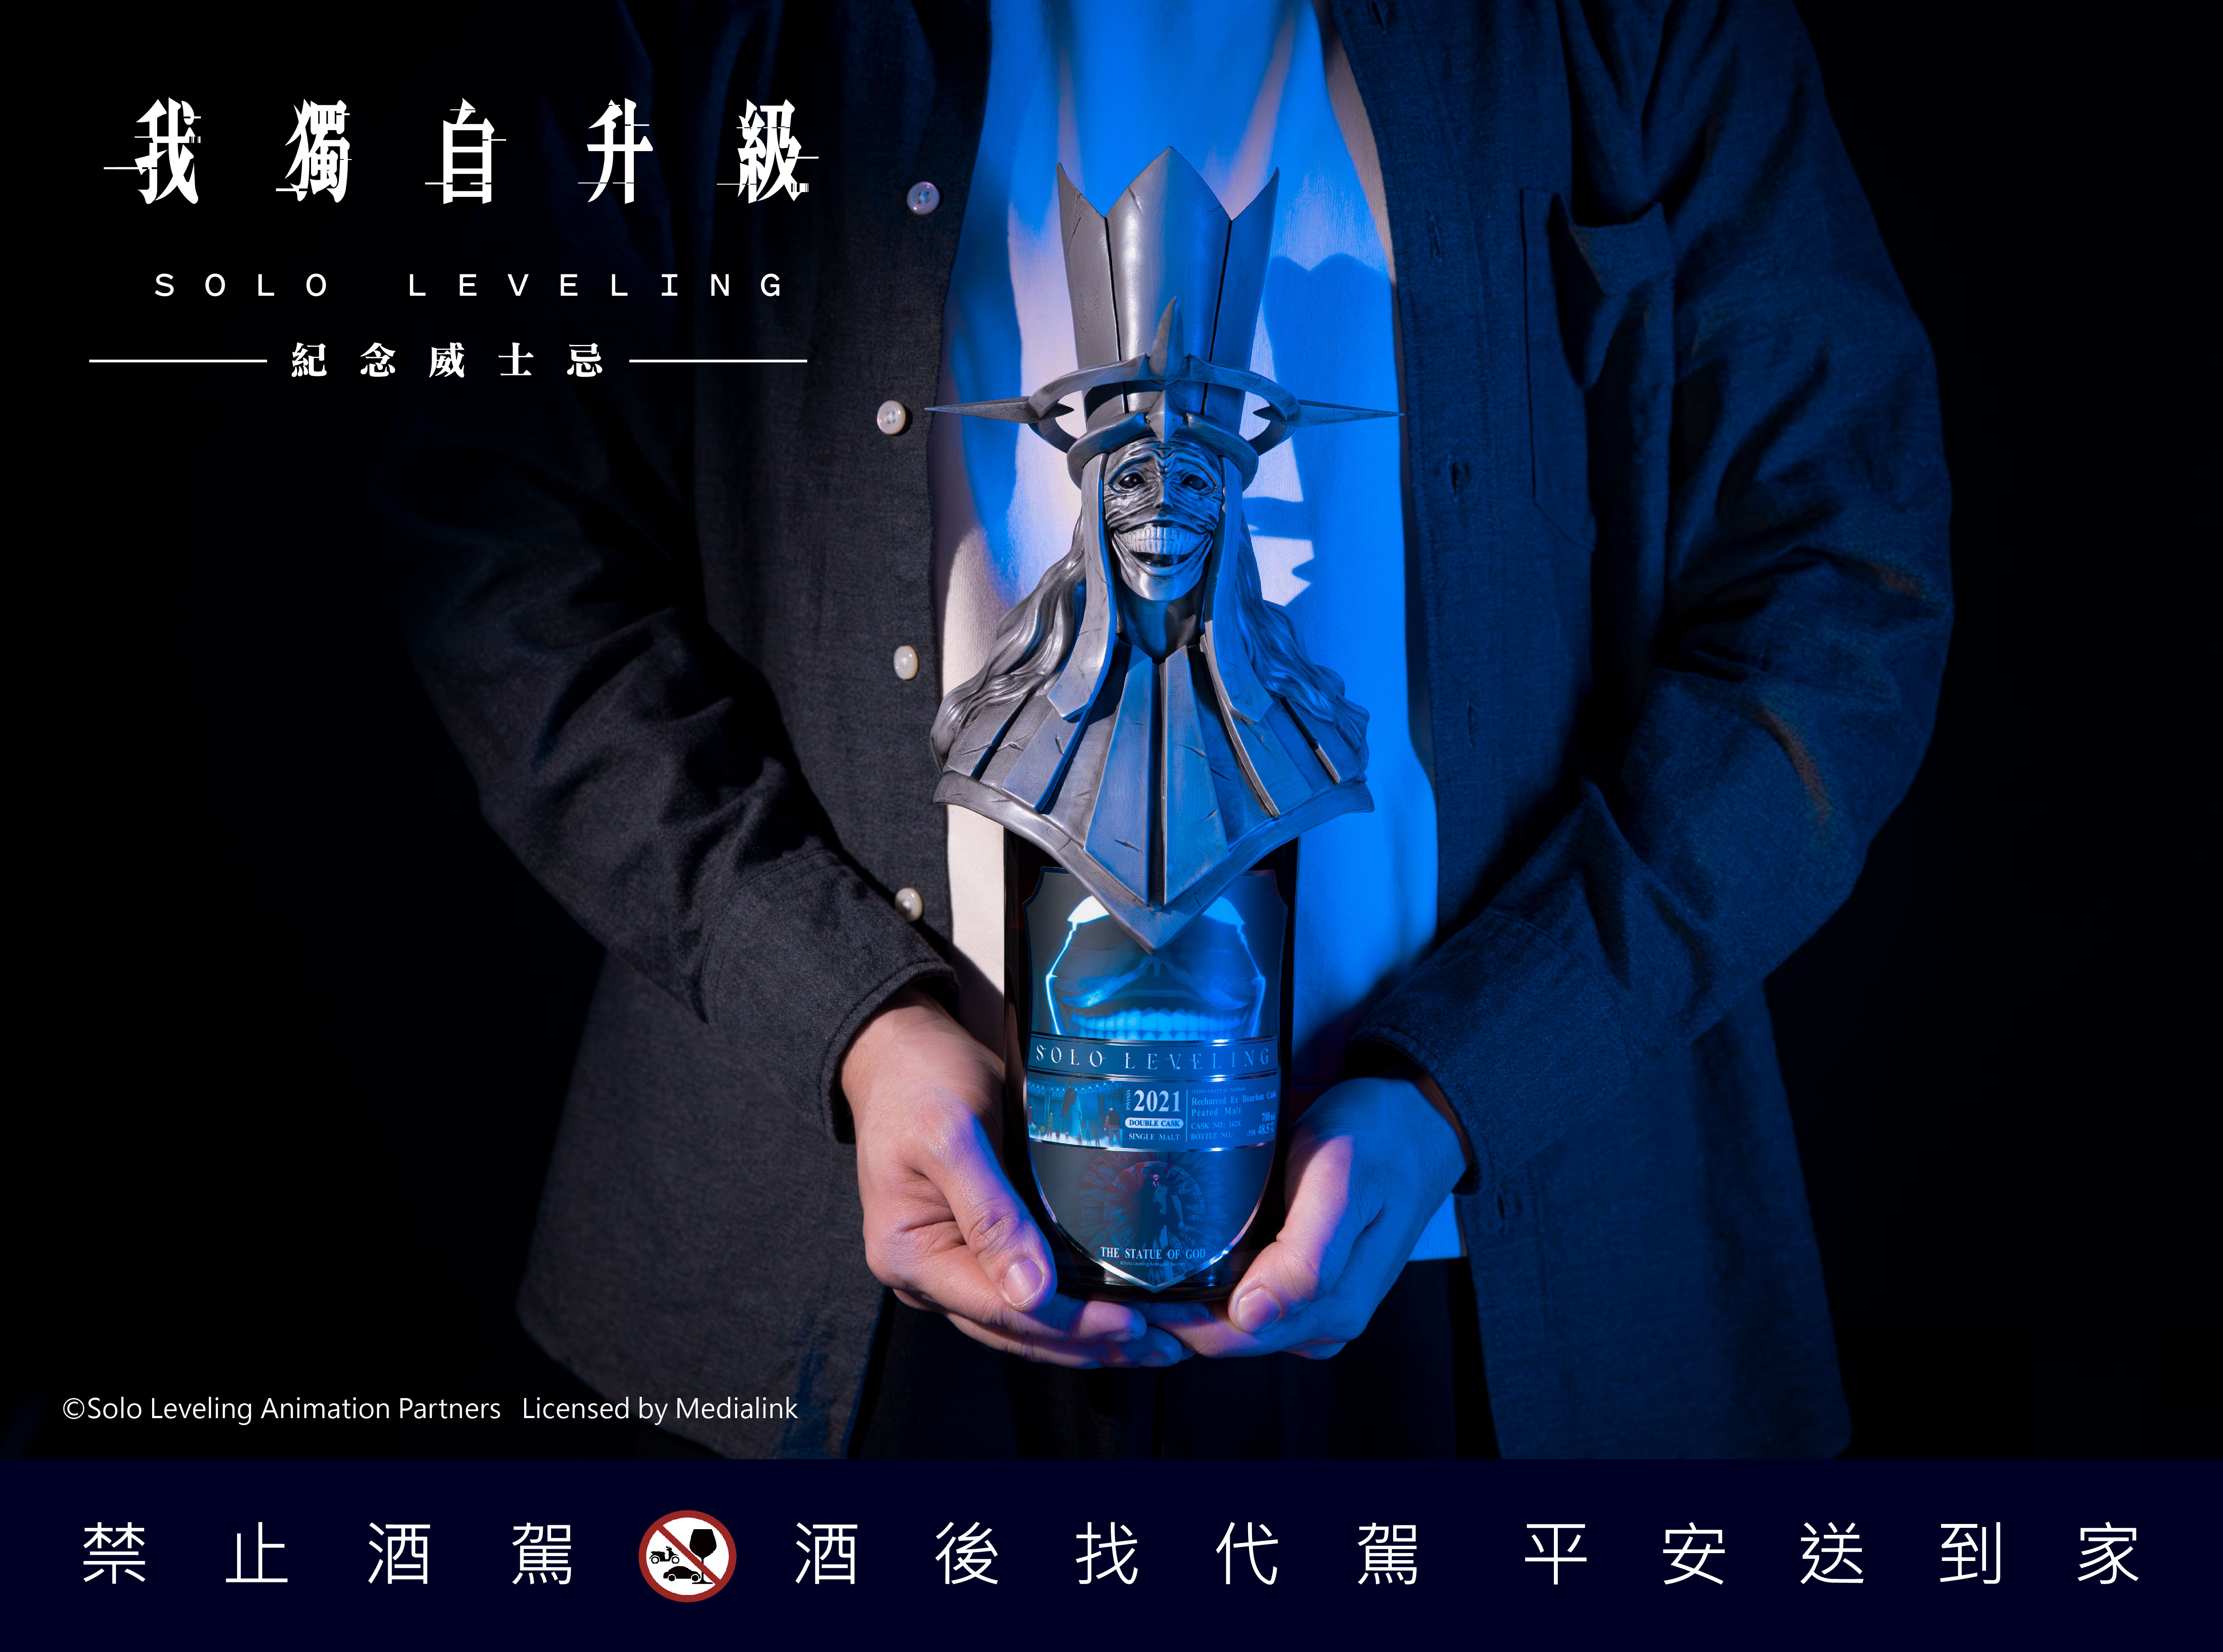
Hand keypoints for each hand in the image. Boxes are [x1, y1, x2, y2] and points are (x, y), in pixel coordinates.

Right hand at [841, 988, 1189, 1367]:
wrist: (899, 1051)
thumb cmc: (919, 1083)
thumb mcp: (950, 1135)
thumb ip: (988, 1212)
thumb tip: (1031, 1291)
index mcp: (912, 1257)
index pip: (1004, 1311)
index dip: (1073, 1325)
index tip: (1135, 1324)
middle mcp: (931, 1276)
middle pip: (1021, 1332)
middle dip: (1095, 1344)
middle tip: (1169, 1348)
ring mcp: (955, 1265)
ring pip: (1029, 1323)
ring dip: (1092, 1336)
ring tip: (1162, 1342)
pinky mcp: (980, 1248)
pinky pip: (1031, 1291)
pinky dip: (1077, 1304)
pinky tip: (1124, 1307)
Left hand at [1142, 1073, 1470, 1358]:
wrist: (1417, 1120)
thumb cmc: (1378, 1140)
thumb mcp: (1340, 1183)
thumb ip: (1306, 1256)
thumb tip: (1253, 1315)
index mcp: (1331, 1307)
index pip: (1230, 1338)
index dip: (1174, 1320)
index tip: (1126, 1288)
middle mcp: (1322, 1318)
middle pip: (1225, 1336)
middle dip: (1171, 1317)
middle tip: (1116, 1274)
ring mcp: (1315, 1303)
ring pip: (1232, 1321)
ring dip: (1185, 1303)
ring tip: (1136, 1264)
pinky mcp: (1307, 1281)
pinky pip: (1246, 1297)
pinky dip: (1210, 1285)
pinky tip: (1180, 1255)